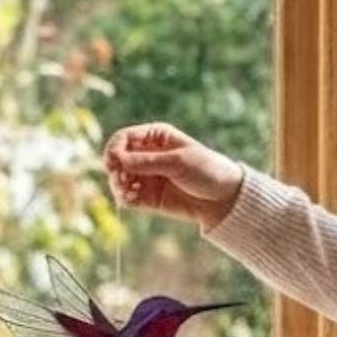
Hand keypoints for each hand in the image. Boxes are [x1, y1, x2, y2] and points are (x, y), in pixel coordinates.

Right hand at [103, 122, 245, 231]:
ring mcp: (146, 177)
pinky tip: (131, 200)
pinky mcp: (147, 197)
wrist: (223, 199)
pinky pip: (127, 197)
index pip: (123, 138)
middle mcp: (147, 155)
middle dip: (114, 170)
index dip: (114, 149)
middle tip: (122, 180)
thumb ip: (146, 162)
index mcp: (155, 137)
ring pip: (118, 179)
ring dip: (117, 186)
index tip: (113, 162)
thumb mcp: (178, 162)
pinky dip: (124, 199)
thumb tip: (116, 159)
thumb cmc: (206, 171)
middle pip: (116, 159)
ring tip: (127, 192)